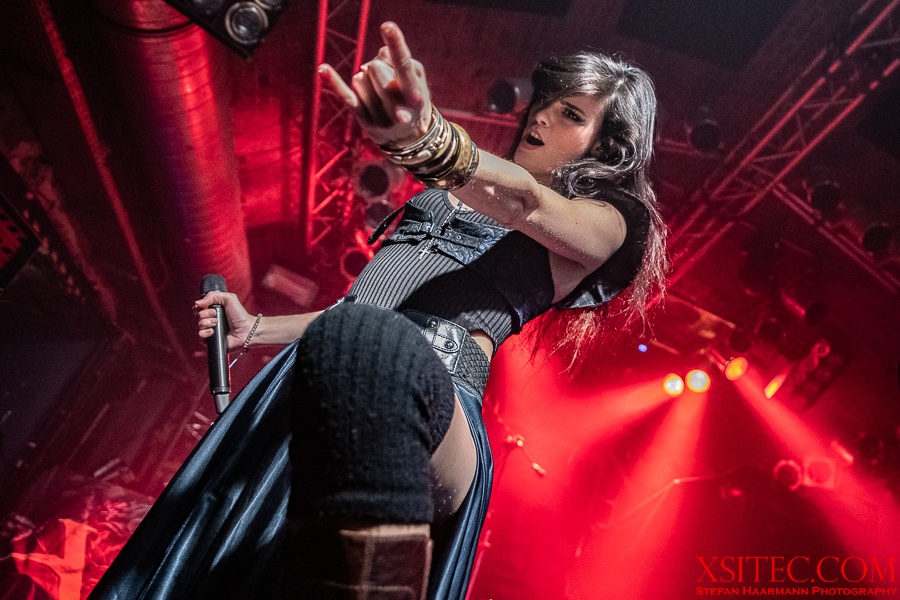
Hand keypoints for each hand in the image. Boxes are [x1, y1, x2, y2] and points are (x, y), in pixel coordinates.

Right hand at [195, 291, 252, 352]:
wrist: (246, 330)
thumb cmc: (240, 315)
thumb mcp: (229, 298)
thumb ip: (213, 296)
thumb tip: (197, 302)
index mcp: (213, 309)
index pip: (198, 307)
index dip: (200, 306)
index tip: (206, 306)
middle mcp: (210, 318)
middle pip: (197, 315)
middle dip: (206, 313)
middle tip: (216, 314)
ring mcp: (210, 329)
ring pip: (198, 325)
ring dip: (207, 322)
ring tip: (216, 323)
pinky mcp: (210, 339)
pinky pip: (200, 335)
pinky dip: (205, 332)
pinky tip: (213, 331)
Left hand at [319, 22, 431, 147]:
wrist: (410, 138)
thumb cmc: (413, 99)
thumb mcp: (417, 80)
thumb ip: (401, 61)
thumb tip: (376, 57)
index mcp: (415, 93)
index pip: (403, 64)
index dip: (396, 44)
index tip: (386, 26)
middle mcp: (397, 107)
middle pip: (375, 66)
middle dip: (379, 67)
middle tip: (389, 82)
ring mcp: (378, 115)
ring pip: (359, 77)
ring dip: (367, 79)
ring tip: (380, 95)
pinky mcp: (362, 119)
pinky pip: (345, 96)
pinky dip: (334, 81)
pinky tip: (322, 68)